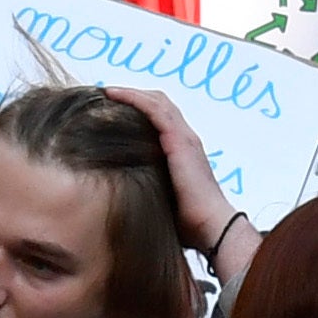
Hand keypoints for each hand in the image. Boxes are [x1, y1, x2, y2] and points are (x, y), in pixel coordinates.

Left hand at [110, 85, 240, 264]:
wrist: (211, 226)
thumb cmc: (189, 222)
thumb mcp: (163, 198)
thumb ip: (148, 188)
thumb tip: (121, 194)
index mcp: (183, 151)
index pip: (161, 118)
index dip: (139, 109)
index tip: (113, 109)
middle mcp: (186, 139)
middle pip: (159, 104)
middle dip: (134, 96)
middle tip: (107, 96)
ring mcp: (184, 137)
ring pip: (156, 101)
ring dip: (131, 93)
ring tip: (107, 90)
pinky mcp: (179, 140)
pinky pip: (154, 109)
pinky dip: (133, 98)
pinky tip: (113, 95)